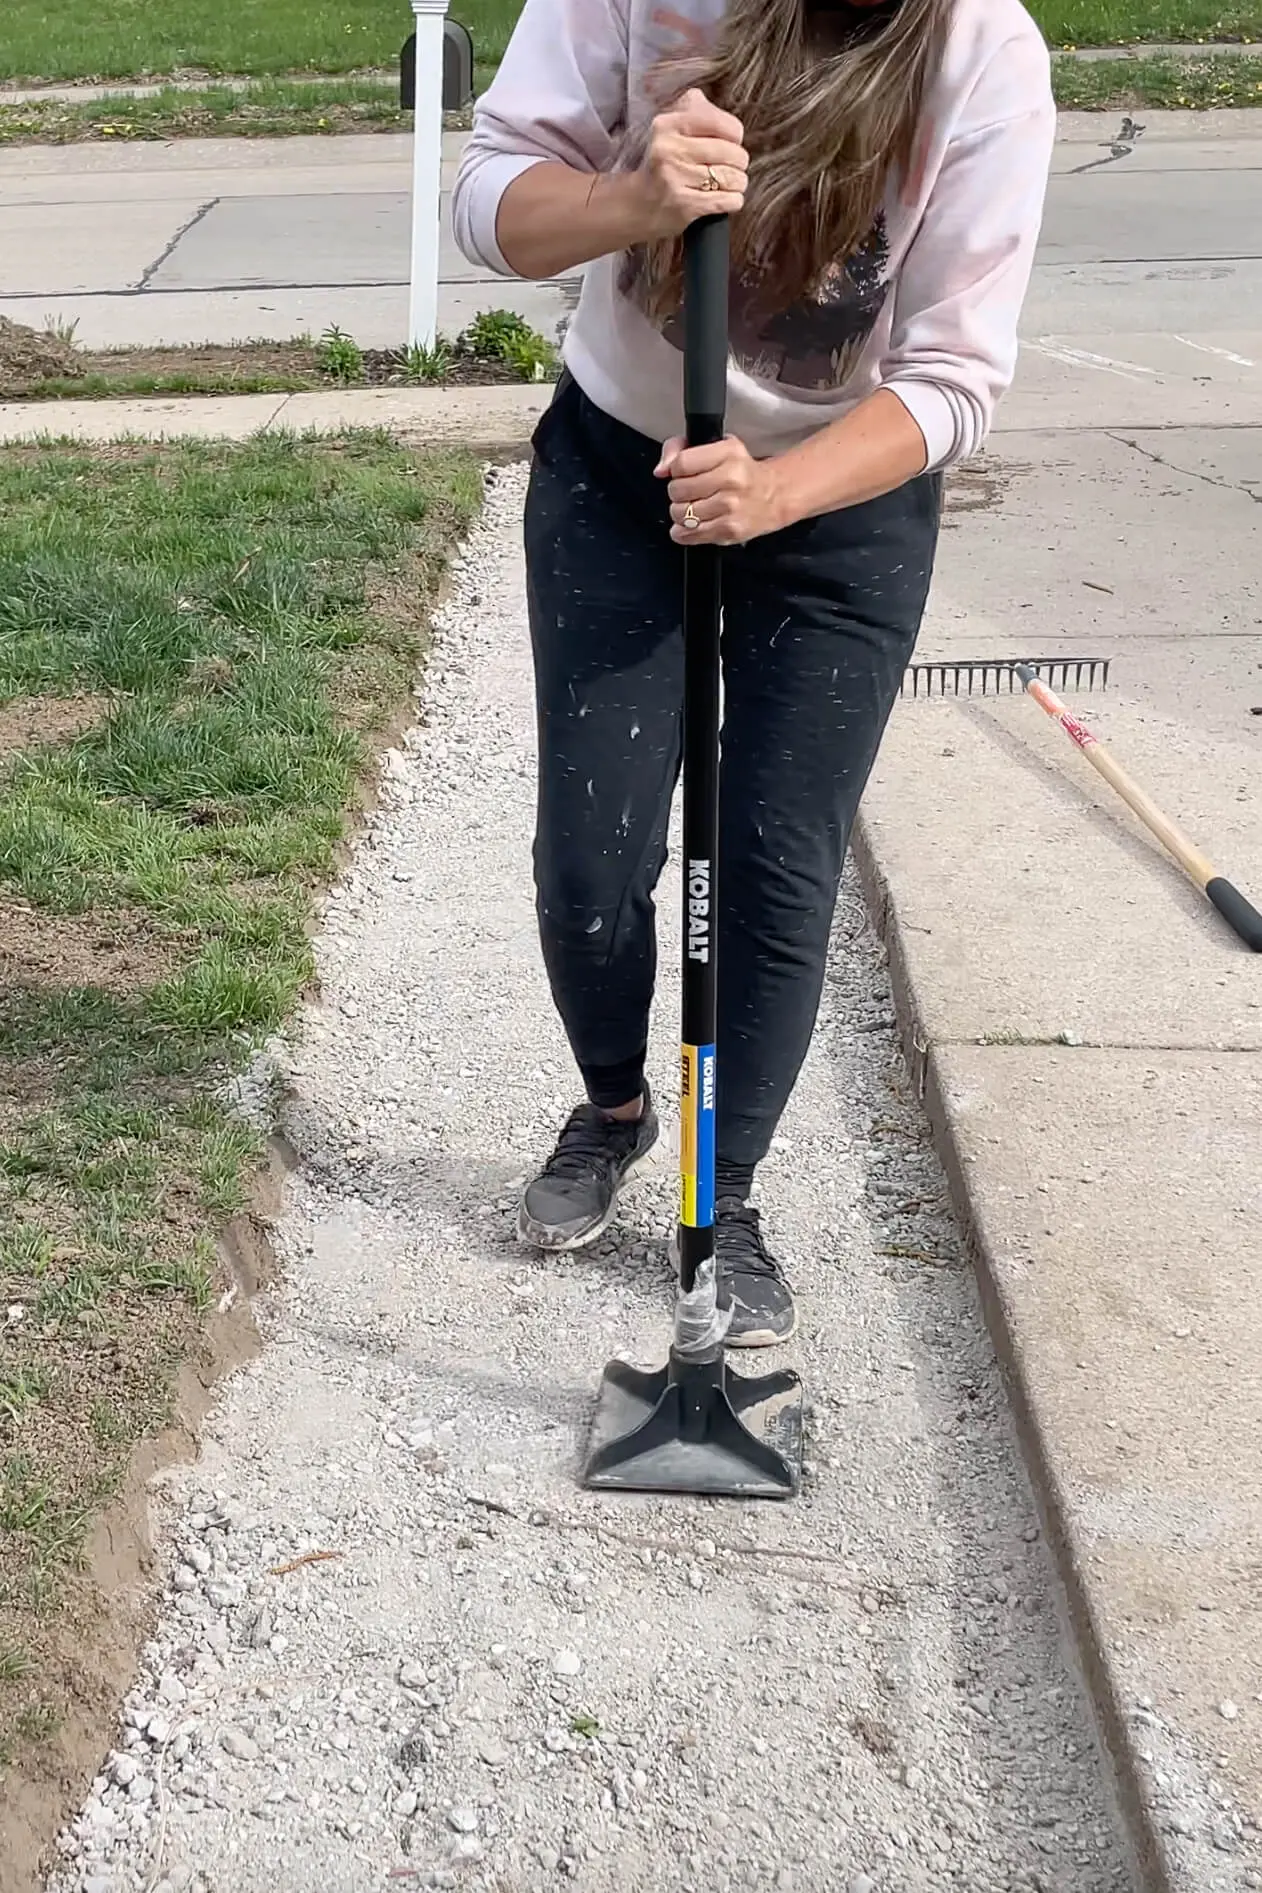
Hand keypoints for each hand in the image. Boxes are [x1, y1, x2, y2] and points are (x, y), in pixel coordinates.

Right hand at [634, 89, 747, 239]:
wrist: (635, 205)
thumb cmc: (660, 163)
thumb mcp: (668, 127)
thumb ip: (695, 109)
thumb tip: (717, 110)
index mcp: (667, 124)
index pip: (721, 123)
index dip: (734, 135)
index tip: (730, 142)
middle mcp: (670, 150)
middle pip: (732, 153)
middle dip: (738, 162)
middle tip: (731, 166)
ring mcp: (676, 180)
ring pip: (733, 178)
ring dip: (738, 182)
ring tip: (729, 183)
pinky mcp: (685, 207)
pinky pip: (729, 200)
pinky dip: (734, 200)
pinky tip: (726, 198)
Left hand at [656, 434, 789, 544]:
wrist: (773, 495)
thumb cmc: (740, 470)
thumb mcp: (717, 446)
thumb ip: (680, 449)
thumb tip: (660, 470)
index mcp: (728, 453)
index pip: (681, 464)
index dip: (676, 470)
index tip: (684, 473)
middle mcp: (731, 480)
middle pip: (677, 490)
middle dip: (678, 492)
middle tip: (690, 492)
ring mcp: (730, 507)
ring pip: (680, 514)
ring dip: (681, 512)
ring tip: (693, 507)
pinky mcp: (729, 530)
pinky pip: (689, 534)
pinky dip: (684, 531)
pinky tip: (692, 524)